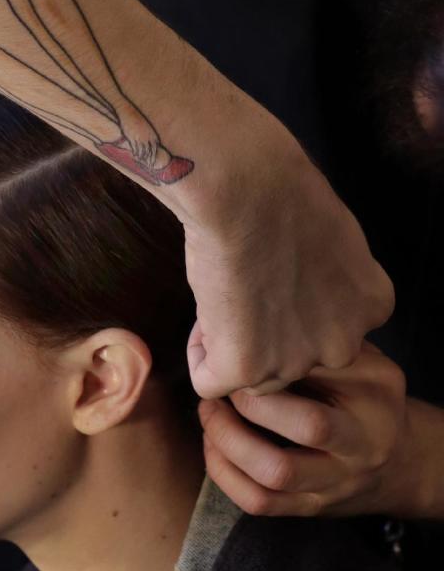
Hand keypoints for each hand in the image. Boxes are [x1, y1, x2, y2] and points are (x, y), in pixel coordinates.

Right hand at [184, 135, 393, 397]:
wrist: (247, 189)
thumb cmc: (282, 192)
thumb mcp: (334, 241)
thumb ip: (325, 284)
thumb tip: (296, 298)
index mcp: (371, 307)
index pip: (327, 333)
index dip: (292, 310)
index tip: (272, 280)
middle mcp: (343, 343)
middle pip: (294, 362)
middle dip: (265, 338)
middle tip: (242, 293)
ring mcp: (296, 360)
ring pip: (252, 377)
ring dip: (231, 346)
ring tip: (220, 299)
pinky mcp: (246, 367)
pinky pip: (210, 381)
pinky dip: (199, 355)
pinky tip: (203, 316)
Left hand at [198, 342, 422, 516]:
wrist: (400, 462)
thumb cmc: (361, 396)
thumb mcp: (356, 360)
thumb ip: (313, 346)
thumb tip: (244, 328)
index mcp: (377, 391)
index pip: (326, 369)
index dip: (271, 361)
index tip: (238, 349)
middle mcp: (365, 441)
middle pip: (310, 426)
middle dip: (252, 403)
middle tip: (221, 386)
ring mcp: (340, 480)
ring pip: (277, 472)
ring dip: (229, 441)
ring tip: (209, 414)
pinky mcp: (313, 507)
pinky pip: (260, 502)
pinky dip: (225, 474)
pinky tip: (213, 445)